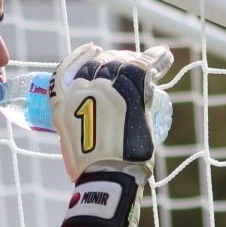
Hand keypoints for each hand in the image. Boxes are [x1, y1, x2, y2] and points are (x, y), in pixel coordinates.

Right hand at [49, 43, 173, 182]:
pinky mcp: (129, 89)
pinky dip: (157, 59)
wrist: (107, 176)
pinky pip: (145, 65)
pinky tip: (163, 55)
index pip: (67, 68)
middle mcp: (81, 89)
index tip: (93, 50)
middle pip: (99, 64)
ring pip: (122, 63)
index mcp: (62, 102)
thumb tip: (88, 134)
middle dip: (113, 60)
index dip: (80, 57)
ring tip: (144, 64)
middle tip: (127, 64)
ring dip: (134, 61)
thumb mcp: (71, 144)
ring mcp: (105, 88)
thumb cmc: (91, 169)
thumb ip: (76, 130)